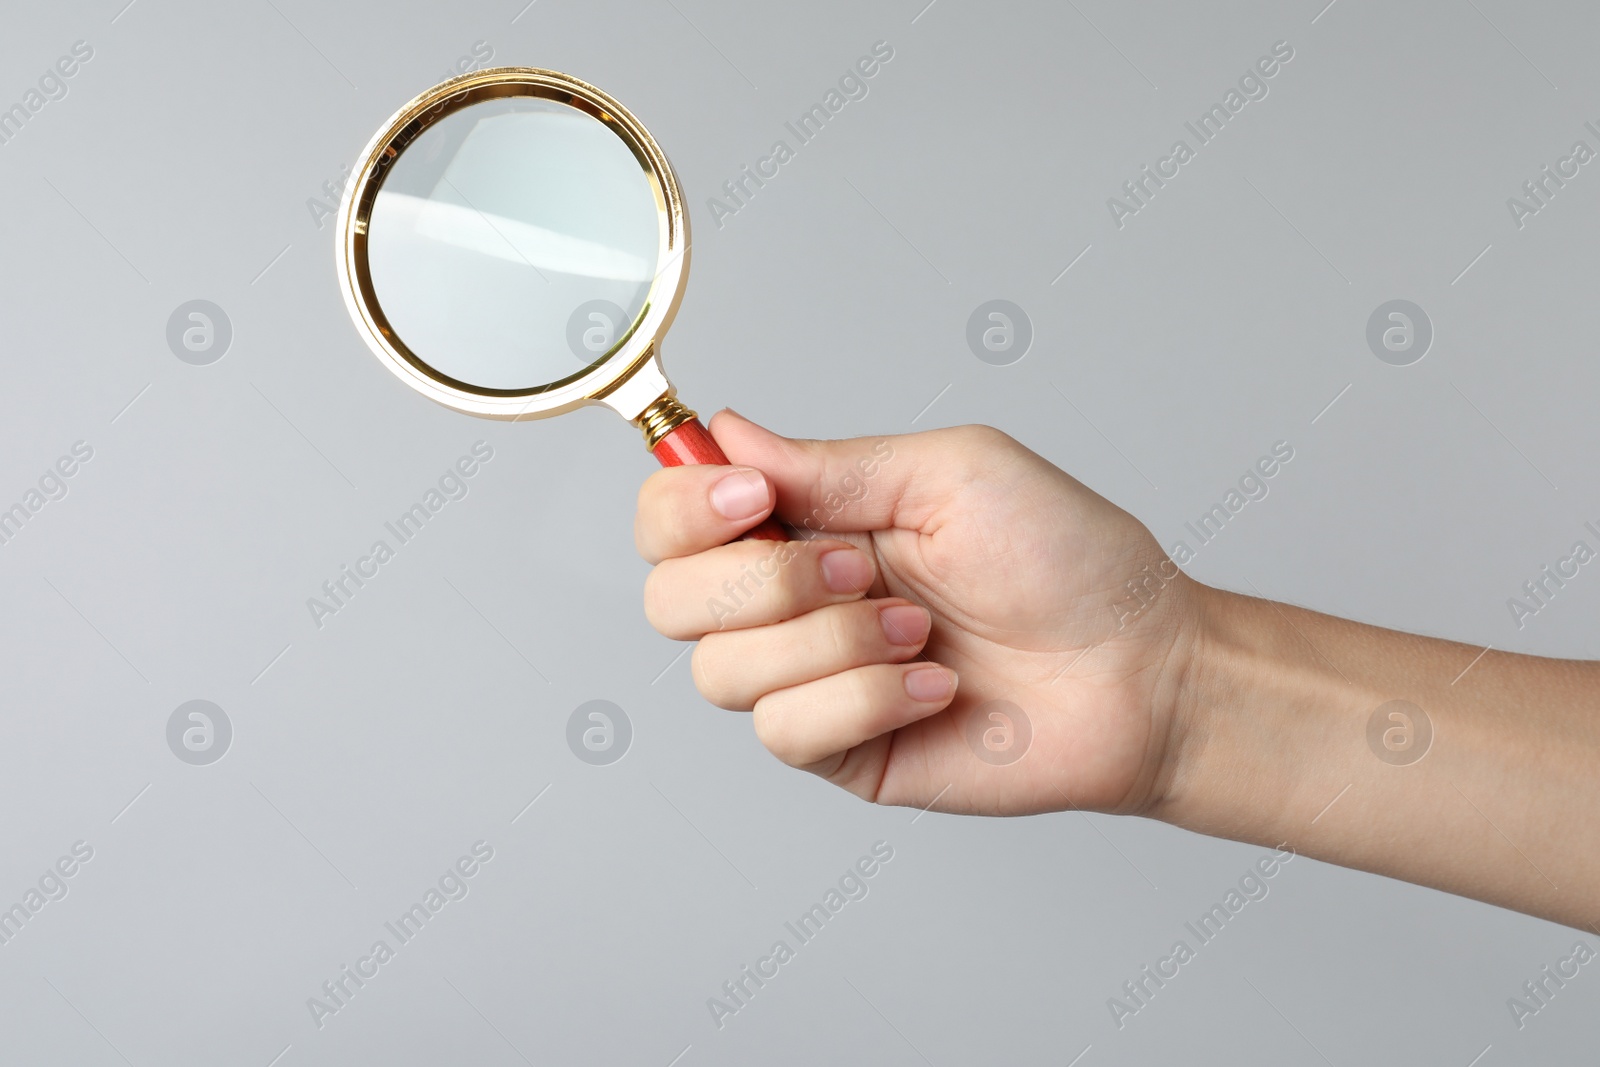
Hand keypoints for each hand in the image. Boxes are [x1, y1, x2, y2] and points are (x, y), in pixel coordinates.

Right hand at [635, 411, 1202, 815]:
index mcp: (810, 520)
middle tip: (858, 568)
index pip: (675, 515)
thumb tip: (727, 431)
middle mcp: (794, 601)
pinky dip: (866, 699)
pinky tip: (935, 687)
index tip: (750, 496)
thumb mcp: (951, 472)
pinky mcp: (840, 750)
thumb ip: (828, 462)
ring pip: (723, 671)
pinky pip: (787, 730)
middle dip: (758, 580)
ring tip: (921, 630)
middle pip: (669, 600)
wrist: (1138, 668)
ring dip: (831, 641)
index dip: (683, 504)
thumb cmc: (1067, 560)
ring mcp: (811, 680)